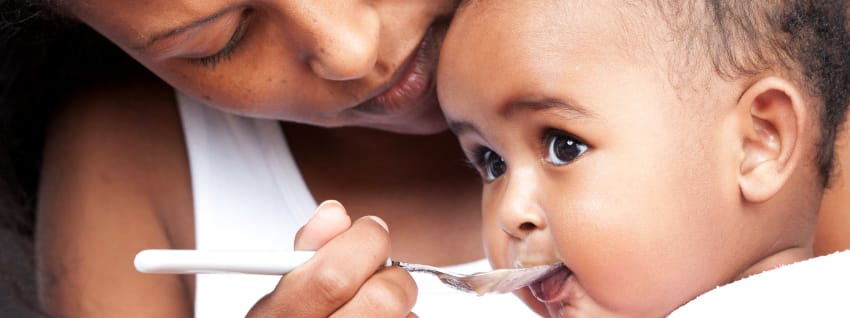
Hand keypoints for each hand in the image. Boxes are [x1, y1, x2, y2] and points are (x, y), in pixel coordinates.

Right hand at [247, 200, 418, 316]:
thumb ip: (309, 250)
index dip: (363, 242)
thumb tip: (334, 214)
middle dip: (392, 274)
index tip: (370, 233)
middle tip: (380, 272)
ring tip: (372, 309)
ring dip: (399, 306)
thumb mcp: (283, 292)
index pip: (333, 277)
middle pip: (383, 299)